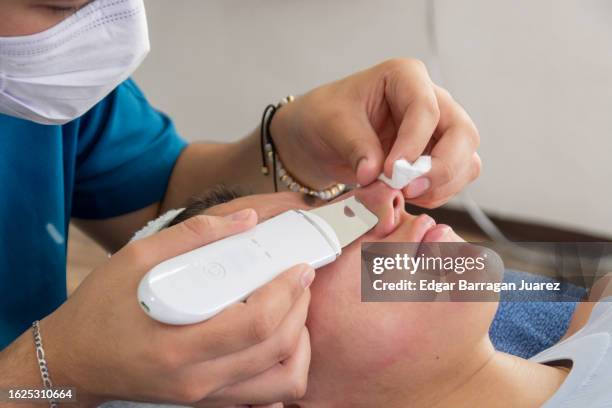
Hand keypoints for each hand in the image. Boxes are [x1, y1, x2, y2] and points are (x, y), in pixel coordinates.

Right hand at [41, 209, 313, 406]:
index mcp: (178, 345)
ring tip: (294, 308)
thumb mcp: (136, 259)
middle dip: (301, 308)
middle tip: (301, 277)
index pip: (256, 324)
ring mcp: (206, 397)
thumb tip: (247, 220)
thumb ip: (194, 235)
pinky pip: (268, 394)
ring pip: (283, 380)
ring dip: (301, 341)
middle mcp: (198, 379)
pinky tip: (279, 338)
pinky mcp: (209, 402)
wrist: (74, 362)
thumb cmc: (99, 310)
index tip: (299, 266)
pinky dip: (286, 367)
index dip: (287, 292)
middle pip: (277, 349)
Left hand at [271, 58, 480, 207]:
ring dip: (442, 185)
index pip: (426, 109)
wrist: (319, 137)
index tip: (389, 171)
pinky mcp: (437, 157)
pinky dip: (437, 194)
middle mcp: (431, 100)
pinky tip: (408, 196)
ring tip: (404, 194)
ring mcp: (438, 130)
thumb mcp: (331, 123)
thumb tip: (374, 173)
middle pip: (462, 134)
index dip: (413, 144)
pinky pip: (456, 178)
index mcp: (405, 77)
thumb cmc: (325, 117)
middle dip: (441, 167)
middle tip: (408, 189)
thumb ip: (354, 145)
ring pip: (466, 159)